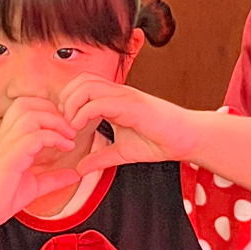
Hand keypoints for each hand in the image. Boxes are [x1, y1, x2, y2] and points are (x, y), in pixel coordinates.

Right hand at [0, 97, 79, 229]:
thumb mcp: (32, 186)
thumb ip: (52, 179)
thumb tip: (74, 175)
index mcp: (6, 138)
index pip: (23, 106)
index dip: (46, 109)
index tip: (64, 126)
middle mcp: (4, 136)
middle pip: (27, 103)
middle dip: (52, 110)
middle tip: (69, 128)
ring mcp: (4, 144)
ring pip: (30, 115)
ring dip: (54, 121)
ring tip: (69, 136)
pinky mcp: (9, 157)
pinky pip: (34, 136)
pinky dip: (54, 137)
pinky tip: (65, 147)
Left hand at [58, 73, 198, 174]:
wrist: (186, 139)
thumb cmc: (158, 141)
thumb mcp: (121, 152)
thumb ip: (100, 158)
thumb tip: (79, 169)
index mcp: (114, 99)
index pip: (82, 84)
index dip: (67, 100)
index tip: (64, 123)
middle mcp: (118, 92)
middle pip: (81, 80)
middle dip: (65, 99)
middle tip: (64, 123)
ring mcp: (125, 96)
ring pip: (88, 85)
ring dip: (72, 104)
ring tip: (72, 125)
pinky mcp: (131, 105)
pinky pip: (100, 102)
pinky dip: (84, 112)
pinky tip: (80, 126)